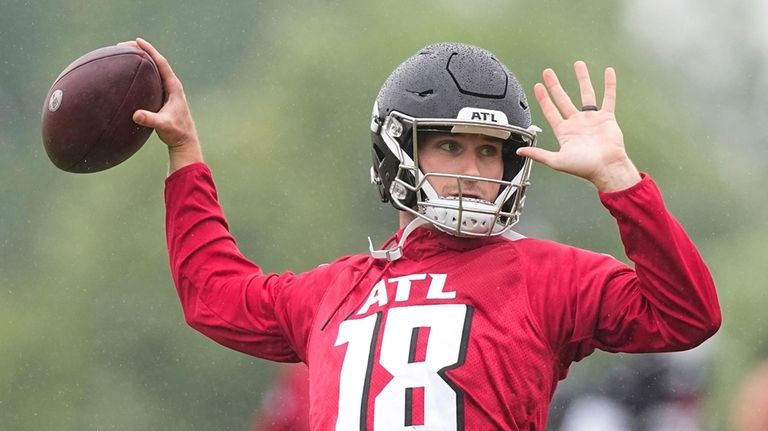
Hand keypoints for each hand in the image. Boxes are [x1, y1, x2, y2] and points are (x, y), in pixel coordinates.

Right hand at [118, 38, 202, 173]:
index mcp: (174, 87)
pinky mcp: (162, 98)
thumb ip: (150, 120)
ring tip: (125, 54)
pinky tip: (128, 74)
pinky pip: (150, 81)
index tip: (138, 41)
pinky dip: (140, 74)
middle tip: (124, 45)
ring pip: (153, 71)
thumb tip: (136, 115)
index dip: (150, 51)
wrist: (184, 141)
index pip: (161, 63)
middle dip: (142, 52)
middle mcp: (171, 86)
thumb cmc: (176, 133)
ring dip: (141, 61)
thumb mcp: (163, 126)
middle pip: (156, 63)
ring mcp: (167, 92)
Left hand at [517, 61, 640, 191]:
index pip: (550, 111)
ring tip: (578, 64)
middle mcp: (577, 123)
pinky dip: (609, 85)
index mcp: (564, 132)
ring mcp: (592, 119)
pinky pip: (608, 97)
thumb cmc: (583, 167)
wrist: (606, 168)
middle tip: (548, 72)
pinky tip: (608, 72)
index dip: (544, 99)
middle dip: (555, 85)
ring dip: (582, 79)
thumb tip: (520, 152)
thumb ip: (538, 154)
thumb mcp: (556, 161)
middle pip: (563, 99)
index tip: (538, 86)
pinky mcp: (607, 117)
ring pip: (586, 94)